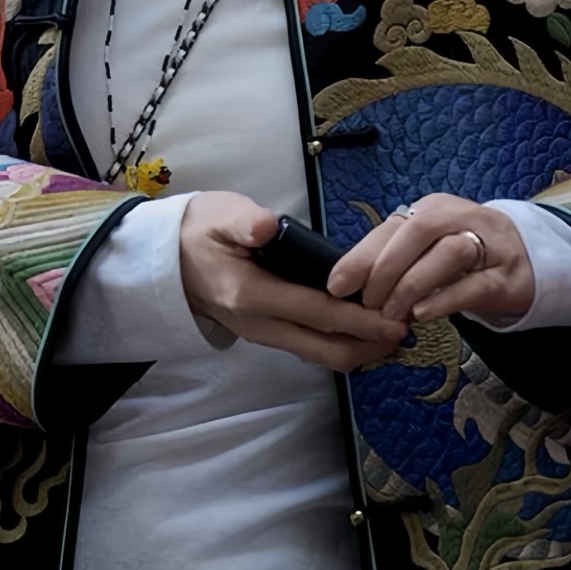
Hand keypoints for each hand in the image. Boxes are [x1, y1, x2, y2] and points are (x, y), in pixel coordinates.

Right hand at [179, 192, 406, 370]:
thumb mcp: (218, 214)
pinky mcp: (266, 333)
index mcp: (251, 294)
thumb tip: (264, 228)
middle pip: (327, 349)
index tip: (397, 322)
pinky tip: (362, 330)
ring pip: (320, 355)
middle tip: (407, 331)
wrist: (164, 257)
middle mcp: (259, 324)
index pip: (317, 313)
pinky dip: (341, 343)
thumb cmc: (197, 230)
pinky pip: (310, 347)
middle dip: (371, 346)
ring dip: (359, 349)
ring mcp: (262, 334)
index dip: (360, 321)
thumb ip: (243, 221)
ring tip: (392, 332)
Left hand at [326, 194, 534, 326]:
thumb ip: (393, 257)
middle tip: (369, 304)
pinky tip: (422, 314)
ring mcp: (490, 245)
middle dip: (385, 269)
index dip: (361, 257)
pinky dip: (443, 300)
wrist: (531, 263)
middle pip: (418, 231)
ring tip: (393, 313)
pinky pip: (473, 285)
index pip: (392, 227)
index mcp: (434, 208)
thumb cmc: (465, 258)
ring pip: (448, 253)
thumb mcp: (428, 250)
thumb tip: (346, 282)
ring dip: (412, 285)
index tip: (338, 286)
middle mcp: (462, 218)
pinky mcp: (508, 277)